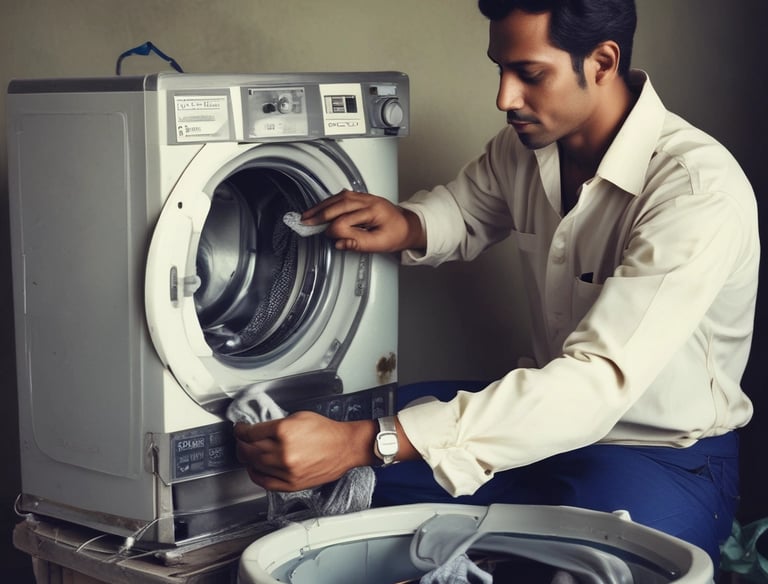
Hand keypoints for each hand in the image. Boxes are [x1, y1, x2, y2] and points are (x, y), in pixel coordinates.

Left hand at [233, 411, 375, 491]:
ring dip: (247, 458)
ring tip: (247, 453)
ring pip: (255, 465)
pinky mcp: (291, 483)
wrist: (345, 447)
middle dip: (241, 444)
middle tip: (241, 440)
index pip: (250, 433)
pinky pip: (264, 482)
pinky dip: (255, 475)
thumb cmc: (327, 431)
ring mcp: (287, 469)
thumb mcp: (299, 417)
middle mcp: (283, 451)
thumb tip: (260, 430)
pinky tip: (254, 468)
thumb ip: (277, 424)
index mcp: (284, 430)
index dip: (241, 430)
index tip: (240, 429)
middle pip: (249, 450)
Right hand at [301, 190, 425, 251]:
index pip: (346, 220)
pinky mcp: (361, 197)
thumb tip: (339, 243)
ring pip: (338, 198)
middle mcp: (368, 200)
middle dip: (321, 214)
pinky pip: (342, 196)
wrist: (408, 225)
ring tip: (308, 215)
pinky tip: (320, 207)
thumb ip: (359, 244)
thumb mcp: (380, 244)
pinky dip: (328, 202)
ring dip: (321, 206)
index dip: (336, 231)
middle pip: (339, 204)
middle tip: (306, 222)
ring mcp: (364, 197)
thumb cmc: (396, 234)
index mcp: (374, 211)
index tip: (331, 238)